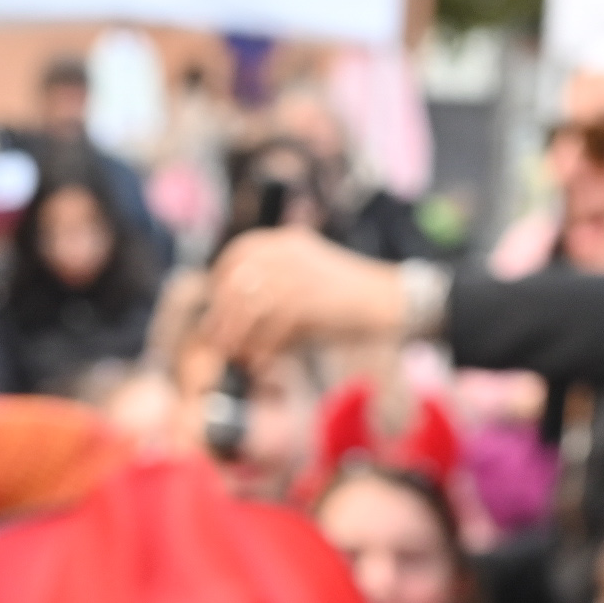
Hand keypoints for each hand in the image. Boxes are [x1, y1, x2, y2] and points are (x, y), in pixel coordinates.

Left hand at [205, 228, 405, 363]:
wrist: (388, 301)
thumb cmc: (343, 302)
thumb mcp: (304, 283)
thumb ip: (271, 291)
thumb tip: (228, 319)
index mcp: (286, 242)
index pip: (238, 253)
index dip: (220, 282)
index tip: (215, 310)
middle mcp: (289, 252)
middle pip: (237, 280)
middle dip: (222, 315)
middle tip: (218, 342)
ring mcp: (300, 273)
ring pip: (250, 304)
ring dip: (238, 334)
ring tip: (237, 355)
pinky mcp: (311, 298)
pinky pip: (273, 324)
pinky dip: (263, 345)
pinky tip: (262, 360)